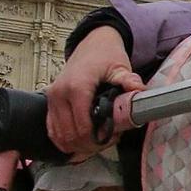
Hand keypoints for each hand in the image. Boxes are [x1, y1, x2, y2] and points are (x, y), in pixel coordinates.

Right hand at [46, 27, 143, 158]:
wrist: (92, 45)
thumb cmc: (105, 55)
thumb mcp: (120, 67)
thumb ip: (129, 81)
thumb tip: (140, 92)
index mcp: (77, 87)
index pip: (83, 126)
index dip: (98, 138)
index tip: (112, 137)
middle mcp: (60, 94)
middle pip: (70, 135)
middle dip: (90, 144)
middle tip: (107, 140)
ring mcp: (52, 99)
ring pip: (60, 136)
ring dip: (77, 145)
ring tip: (96, 140)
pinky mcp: (50, 102)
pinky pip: (52, 130)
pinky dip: (65, 140)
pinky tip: (80, 141)